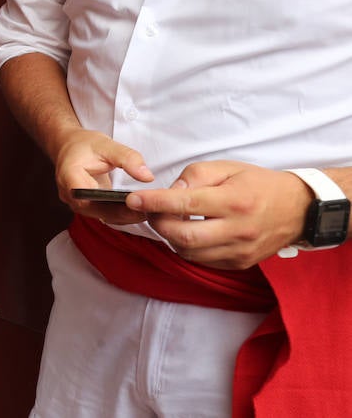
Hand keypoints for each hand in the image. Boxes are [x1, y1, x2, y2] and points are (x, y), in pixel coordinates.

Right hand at [53, 128, 153, 224]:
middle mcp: (68, 192)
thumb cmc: (85, 144)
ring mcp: (75, 202)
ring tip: (146, 211)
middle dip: (121, 213)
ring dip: (121, 215)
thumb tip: (147, 177)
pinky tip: (136, 210)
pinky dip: (118, 213)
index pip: (86, 198)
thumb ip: (128, 158)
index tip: (134, 203)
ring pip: (99, 215)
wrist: (70, 146)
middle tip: (147, 211)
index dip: (109, 205)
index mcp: (69, 175)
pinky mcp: (85, 205)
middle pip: (95, 210)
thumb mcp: (107, 145)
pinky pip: (101, 213)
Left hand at [126, 161, 309, 269]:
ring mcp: (240, 251)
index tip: (134, 199)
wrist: (298, 209)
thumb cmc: (258, 184)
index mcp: (233, 201)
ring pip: (190, 252)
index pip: (184, 203)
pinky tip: (187, 232)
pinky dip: (187, 248)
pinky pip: (202, 260)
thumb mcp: (227, 168)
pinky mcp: (240, 264)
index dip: (154, 202)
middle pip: (184, 235)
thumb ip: (195, 175)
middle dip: (158, 223)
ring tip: (169, 220)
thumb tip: (170, 191)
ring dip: (170, 237)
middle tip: (150, 211)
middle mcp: (238, 230)